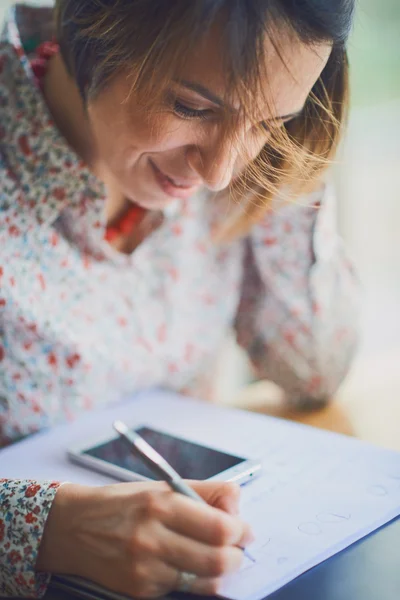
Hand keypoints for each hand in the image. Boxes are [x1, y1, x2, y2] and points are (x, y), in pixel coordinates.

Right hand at [37, 480, 252, 597]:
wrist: (73, 527)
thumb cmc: (123, 503)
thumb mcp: (161, 486)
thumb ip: (205, 491)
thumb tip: (237, 504)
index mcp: (161, 504)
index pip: (219, 527)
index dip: (241, 531)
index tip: (244, 530)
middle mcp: (152, 537)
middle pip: (217, 560)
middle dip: (236, 556)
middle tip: (237, 548)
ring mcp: (145, 567)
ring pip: (205, 581)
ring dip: (221, 572)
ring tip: (219, 558)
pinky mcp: (139, 589)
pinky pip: (182, 589)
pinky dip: (193, 579)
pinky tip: (186, 565)